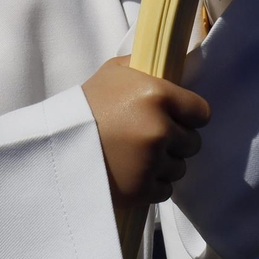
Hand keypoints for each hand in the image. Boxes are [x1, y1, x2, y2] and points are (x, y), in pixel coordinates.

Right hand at [82, 56, 210, 207]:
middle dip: (177, 140)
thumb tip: (172, 68)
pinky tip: (133, 171)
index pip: (202, 112)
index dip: (189, 115)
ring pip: (179, 167)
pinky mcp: (142, 189)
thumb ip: (146, 68)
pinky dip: (152, 184)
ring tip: (138, 155)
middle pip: (193, 142)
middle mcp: (160, 129)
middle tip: (151, 137)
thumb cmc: (87, 104)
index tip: (176, 117)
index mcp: (158, 95)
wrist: (56, 145)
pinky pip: (165, 189)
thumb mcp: (114, 72)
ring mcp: (152, 162)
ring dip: (164, 163)